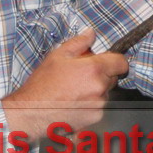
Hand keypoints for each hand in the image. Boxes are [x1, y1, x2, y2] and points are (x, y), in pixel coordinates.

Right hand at [1, 28, 128, 139]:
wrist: (31, 113)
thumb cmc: (43, 84)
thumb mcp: (58, 56)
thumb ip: (79, 42)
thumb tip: (91, 34)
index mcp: (94, 69)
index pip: (121, 62)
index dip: (115, 60)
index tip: (107, 62)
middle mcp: (100, 88)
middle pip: (112, 78)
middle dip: (102, 75)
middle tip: (81, 76)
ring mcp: (99, 105)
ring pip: (105, 92)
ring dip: (96, 90)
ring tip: (75, 91)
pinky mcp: (95, 119)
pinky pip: (99, 107)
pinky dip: (91, 104)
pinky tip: (74, 103)